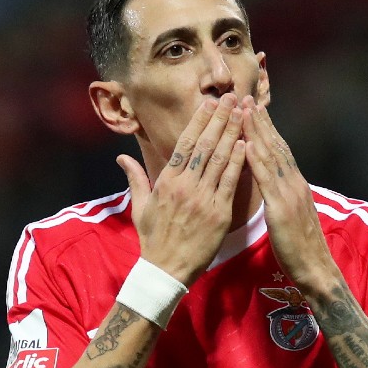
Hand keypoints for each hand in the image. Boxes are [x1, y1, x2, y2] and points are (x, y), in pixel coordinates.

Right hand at [116, 93, 246, 284]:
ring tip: (242, 113)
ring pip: (219, 159)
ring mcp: (203, 198)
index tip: (210, 104)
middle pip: (205, 145)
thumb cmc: (153, 239)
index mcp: (166, 182)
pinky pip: (230, 182)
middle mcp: (185, 186)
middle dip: (219, 119)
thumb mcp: (140, 207)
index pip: (185, 144)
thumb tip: (121, 157)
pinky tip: (246, 144)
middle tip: (231, 98)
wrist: (166, 270)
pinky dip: (238, 162)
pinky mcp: (219, 213)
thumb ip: (135, 178)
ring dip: (232, 133)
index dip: (199, 121)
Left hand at [241, 96, 339, 290]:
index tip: (254, 110)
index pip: (280, 151)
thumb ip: (284, 198)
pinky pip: (267, 179)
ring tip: (243, 110)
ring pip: (271, 156)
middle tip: (245, 98)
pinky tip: (246, 143)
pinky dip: (257, 159)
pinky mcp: (282, 207)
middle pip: (276, 146)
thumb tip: (274, 187)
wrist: (316, 269)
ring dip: (256, 131)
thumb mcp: (292, 216)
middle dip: (260, 121)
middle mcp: (294, 183)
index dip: (267, 129)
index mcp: (295, 186)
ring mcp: (290, 193)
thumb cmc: (301, 249)